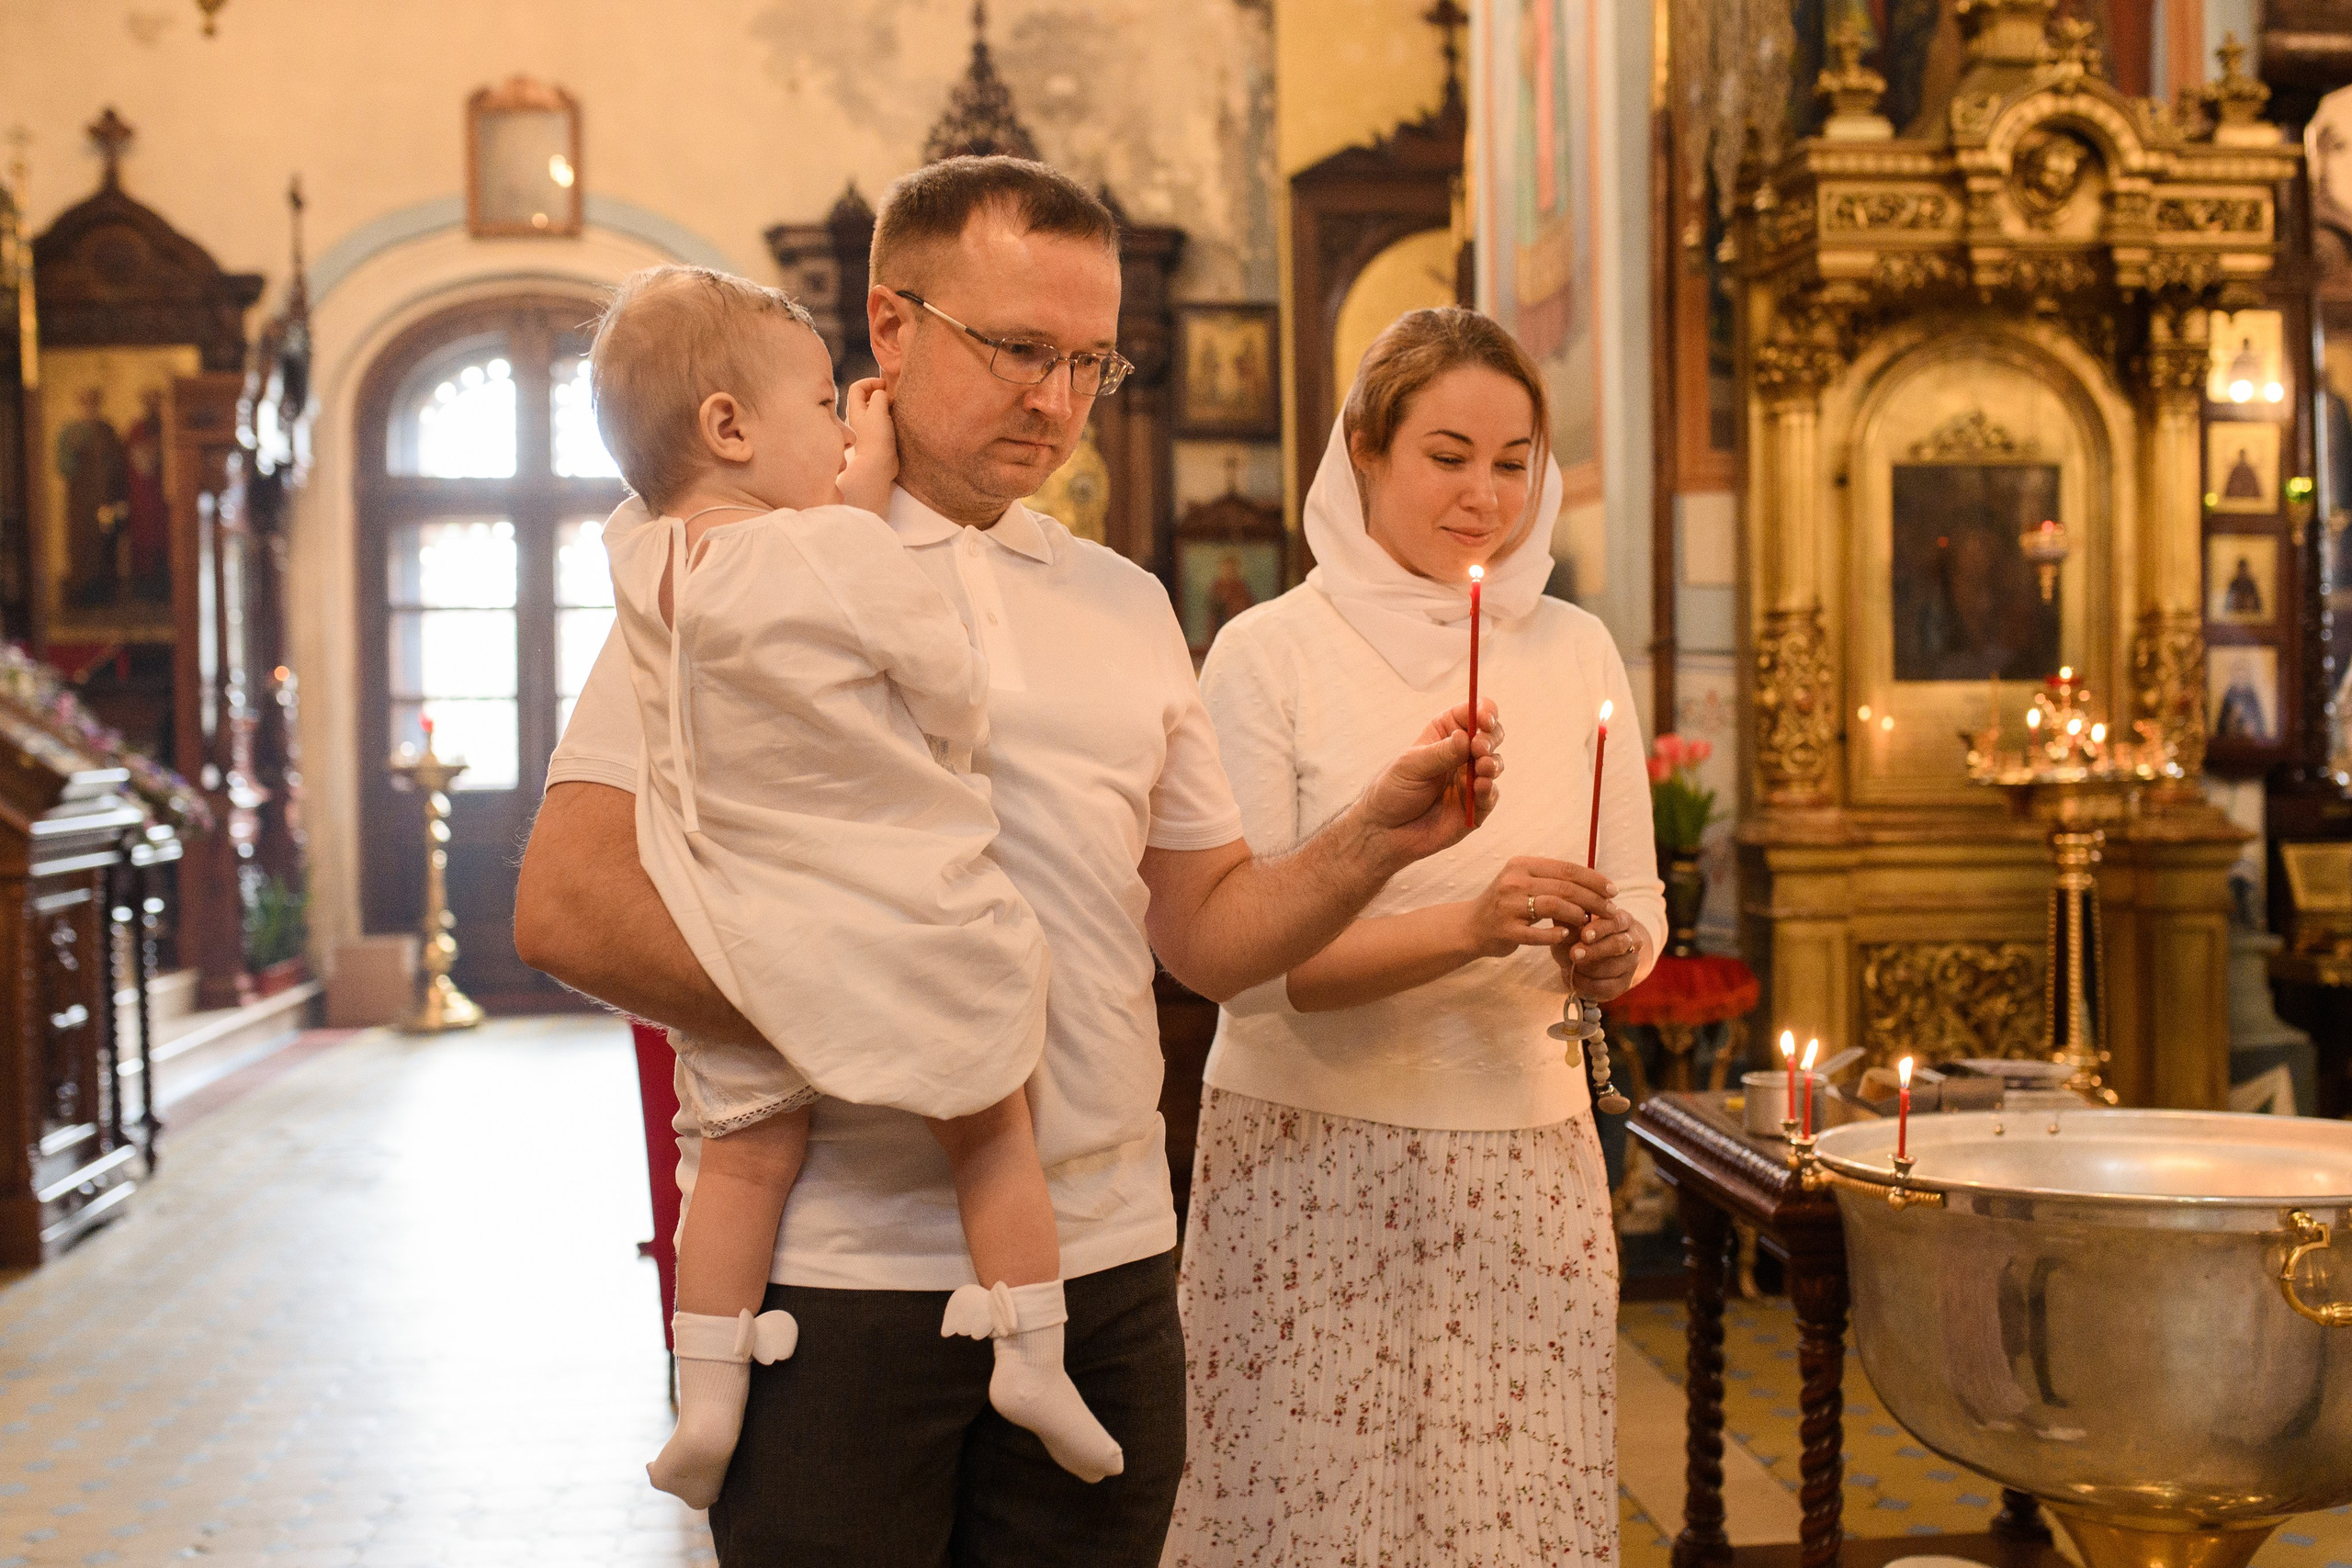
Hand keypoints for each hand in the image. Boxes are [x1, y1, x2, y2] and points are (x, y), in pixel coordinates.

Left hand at [840, 377, 896, 512]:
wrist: (877, 466)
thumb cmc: (876, 438)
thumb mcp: (878, 411)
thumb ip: (880, 396)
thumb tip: (883, 394)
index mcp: (855, 410)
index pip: (857, 387)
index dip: (870, 382)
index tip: (884, 386)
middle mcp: (859, 418)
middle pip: (865, 398)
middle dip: (878, 392)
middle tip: (891, 395)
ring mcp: (868, 429)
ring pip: (874, 410)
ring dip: (885, 405)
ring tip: (896, 407)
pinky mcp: (877, 438)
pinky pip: (882, 421)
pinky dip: (889, 417)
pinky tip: (898, 421)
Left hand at [1356, 699, 1502, 867]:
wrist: (1385, 833)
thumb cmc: (1392, 792)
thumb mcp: (1411, 766)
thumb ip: (1441, 753)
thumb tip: (1466, 737)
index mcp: (1444, 734)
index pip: (1472, 713)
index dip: (1484, 711)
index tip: (1485, 719)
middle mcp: (1461, 754)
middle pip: (1491, 735)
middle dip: (1491, 738)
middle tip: (1479, 748)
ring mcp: (1469, 779)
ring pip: (1495, 763)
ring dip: (1492, 763)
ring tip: (1480, 768)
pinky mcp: (1475, 806)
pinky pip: (1491, 795)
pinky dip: (1489, 789)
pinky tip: (1479, 788)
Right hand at [1461, 856, 1617, 958]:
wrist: (1471, 926)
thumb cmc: (1506, 904)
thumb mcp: (1523, 882)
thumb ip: (1552, 880)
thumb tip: (1594, 883)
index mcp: (1522, 865)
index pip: (1566, 868)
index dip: (1593, 879)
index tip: (1612, 890)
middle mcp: (1514, 881)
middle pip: (1564, 887)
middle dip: (1593, 899)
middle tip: (1610, 910)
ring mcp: (1508, 906)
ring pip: (1554, 906)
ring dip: (1578, 915)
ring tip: (1590, 923)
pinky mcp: (1506, 930)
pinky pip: (1538, 934)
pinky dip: (1555, 935)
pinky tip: (1566, 936)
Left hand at [1554, 902, 1647, 1002]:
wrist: (1586, 958)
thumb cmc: (1579, 935)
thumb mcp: (1573, 924)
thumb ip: (1569, 919)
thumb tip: (1560, 914)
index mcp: (1623, 920)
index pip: (1616, 922)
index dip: (1600, 929)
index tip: (1584, 935)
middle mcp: (1633, 940)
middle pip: (1618, 945)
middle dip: (1595, 950)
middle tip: (1574, 953)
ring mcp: (1631, 963)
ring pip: (1613, 967)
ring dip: (1588, 968)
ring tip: (1570, 966)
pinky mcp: (1625, 983)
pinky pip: (1608, 987)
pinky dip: (1588, 984)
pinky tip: (1574, 979)